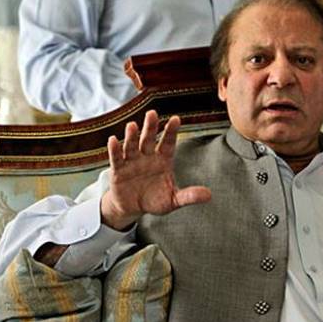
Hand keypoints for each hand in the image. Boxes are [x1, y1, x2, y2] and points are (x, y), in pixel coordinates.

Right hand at [101, 111, 210, 229]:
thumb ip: (189, 196)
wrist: (133, 208)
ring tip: (132, 125)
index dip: (171, 131)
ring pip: (132, 145)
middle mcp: (147, 156)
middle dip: (150, 126)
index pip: (168, 143)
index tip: (176, 119)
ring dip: (131, 136)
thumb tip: (209, 195)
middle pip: (149, 139)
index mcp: (163, 160)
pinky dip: (114, 150)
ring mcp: (132, 162)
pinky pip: (117, 158)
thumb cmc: (155, 201)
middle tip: (152, 113)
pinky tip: (113, 140)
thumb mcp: (174, 200)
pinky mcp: (118, 170)